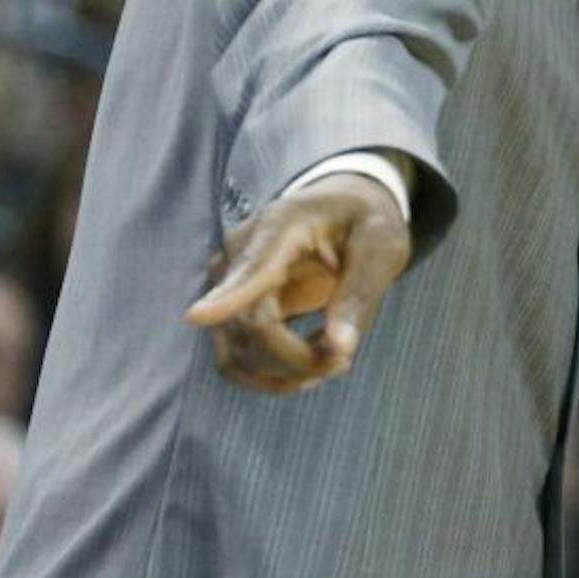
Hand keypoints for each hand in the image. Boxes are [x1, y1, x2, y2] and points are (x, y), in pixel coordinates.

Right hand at [183, 172, 412, 393]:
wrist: (345, 205)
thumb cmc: (366, 221)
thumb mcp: (382, 247)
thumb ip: (360, 293)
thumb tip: (340, 348)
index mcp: (281, 227)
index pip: (250, 269)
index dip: (226, 297)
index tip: (196, 316)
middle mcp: (241, 253)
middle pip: (246, 323)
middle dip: (294, 358)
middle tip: (342, 361)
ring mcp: (230, 281)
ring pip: (236, 349)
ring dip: (281, 372)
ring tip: (332, 362)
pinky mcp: (232, 306)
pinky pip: (238, 354)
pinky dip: (271, 371)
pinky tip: (311, 362)